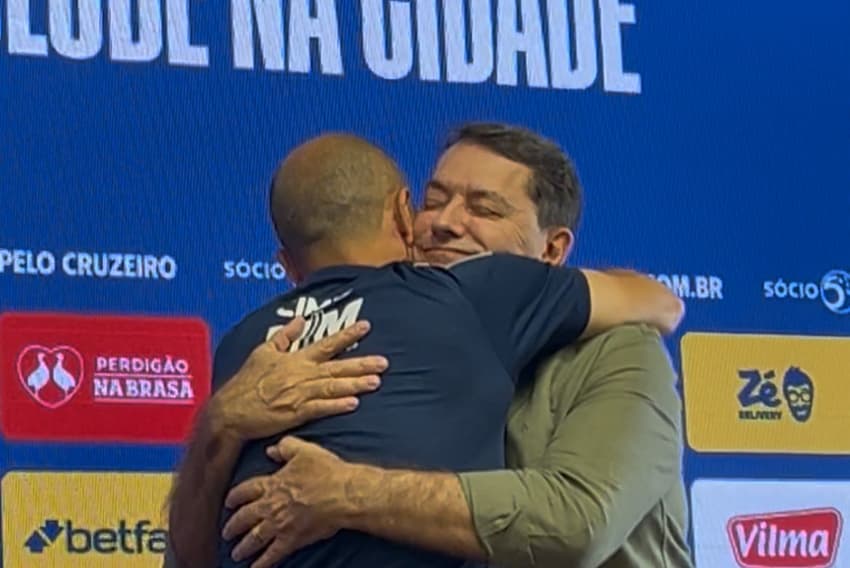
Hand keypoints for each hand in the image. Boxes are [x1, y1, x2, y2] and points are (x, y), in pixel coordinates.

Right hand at [210, 318, 388, 440]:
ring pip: (333, 387)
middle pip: (337, 367)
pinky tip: (354, 403)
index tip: (366, 326)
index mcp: (296, 359)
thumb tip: (302, 320)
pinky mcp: (295, 413)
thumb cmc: (246, 381)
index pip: (327, 344)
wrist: (231, 411)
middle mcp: (301, 374)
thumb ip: (285, 336)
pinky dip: (337, 405)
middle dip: (362, 364)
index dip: (347, 335)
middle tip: (385, 362)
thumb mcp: (263, 351)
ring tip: (376, 381)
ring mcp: (299, 394)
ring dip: (355, 384)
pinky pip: (320, 408)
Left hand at [222, 437, 356, 566]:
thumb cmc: (327, 471)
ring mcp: (280, 524)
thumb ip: (285, 447)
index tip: (229, 502)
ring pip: (254, 538)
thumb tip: (270, 450)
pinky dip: (262, 564)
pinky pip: (272, 555)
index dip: (235, 497)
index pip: (245, 491)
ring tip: (236, 553)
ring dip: (243, 547)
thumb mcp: (305, 450)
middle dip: (233, 526)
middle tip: (226, 533)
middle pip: (244, 517)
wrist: (344, 494)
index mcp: (272, 483)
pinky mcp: (292, 540)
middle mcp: (271, 505)